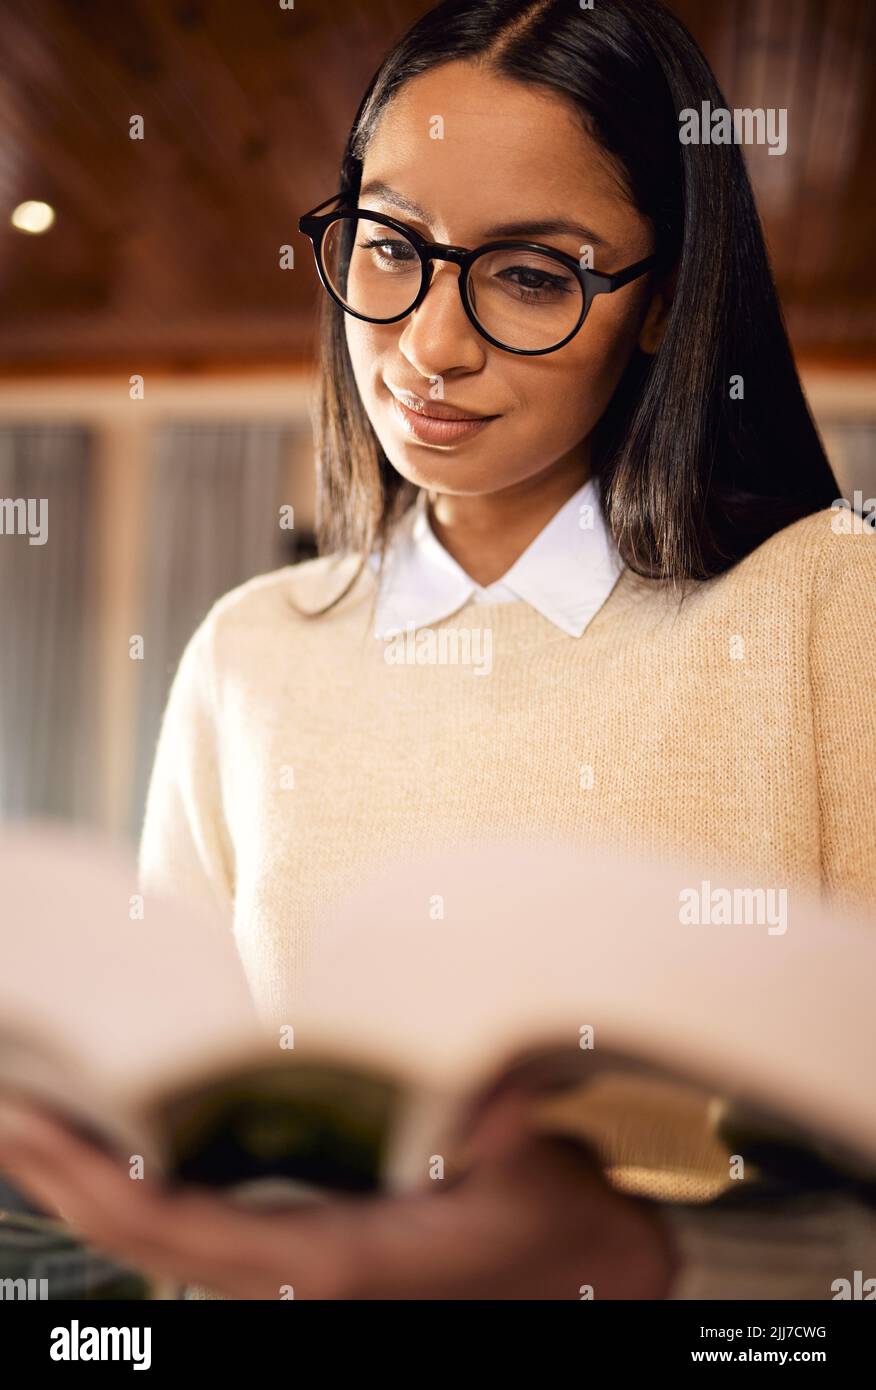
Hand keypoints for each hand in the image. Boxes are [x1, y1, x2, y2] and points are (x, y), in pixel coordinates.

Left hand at [0, 1088, 677, 1298]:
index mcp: (333, 1262)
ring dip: (90, 1183)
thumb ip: (501, 1127)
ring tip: (38, 1120)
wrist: (592, 1278)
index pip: (175, 1231)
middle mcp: (296, 1275)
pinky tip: (119, 1148)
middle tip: (4, 1107)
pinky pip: (196, 1231)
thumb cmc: (555, 1223)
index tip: (30, 1123)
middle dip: (61, 1175)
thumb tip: (488, 1100)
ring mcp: (296, 1270)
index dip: (91, 1181)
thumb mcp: (531, 1169)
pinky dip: (140, 1191)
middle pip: (141, 1239)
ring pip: (159, 1240)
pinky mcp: (307, 1255)